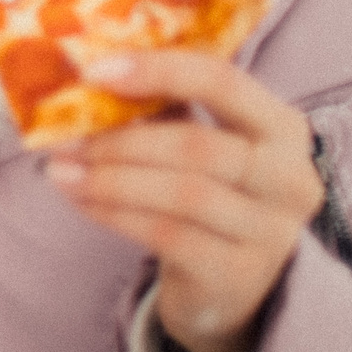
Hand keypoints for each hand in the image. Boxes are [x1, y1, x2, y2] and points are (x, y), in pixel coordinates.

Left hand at [44, 51, 324, 351]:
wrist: (231, 280)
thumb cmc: (208, 188)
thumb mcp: (197, 138)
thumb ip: (158, 105)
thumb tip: (83, 76)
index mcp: (282, 127)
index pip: (223, 82)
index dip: (158, 71)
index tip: (94, 71)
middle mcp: (290, 178)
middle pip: (197, 146)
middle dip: (120, 140)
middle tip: (63, 137)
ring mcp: (272, 231)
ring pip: (181, 194)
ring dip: (109, 179)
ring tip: (60, 169)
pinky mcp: (239, 273)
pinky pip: (167, 235)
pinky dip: (114, 214)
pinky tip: (80, 200)